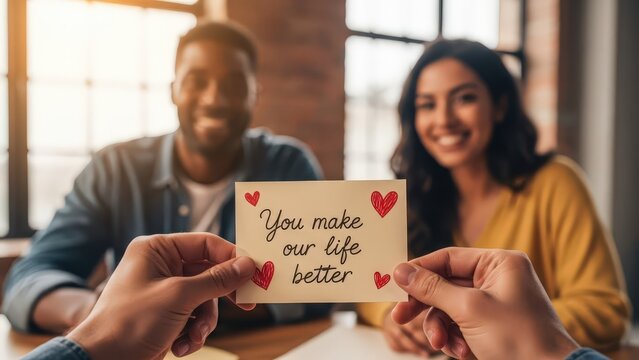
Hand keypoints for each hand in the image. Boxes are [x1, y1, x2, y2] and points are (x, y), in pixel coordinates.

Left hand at [67, 233, 254, 359]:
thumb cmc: (130, 322)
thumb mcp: (179, 297)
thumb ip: (217, 280)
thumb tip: (247, 265)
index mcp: (157, 249)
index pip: (205, 243)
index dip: (231, 257)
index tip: (253, 272)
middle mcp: (160, 265)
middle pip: (208, 272)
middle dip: (221, 294)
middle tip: (245, 303)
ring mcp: (163, 291)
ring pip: (204, 298)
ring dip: (204, 321)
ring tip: (195, 336)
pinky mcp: (166, 314)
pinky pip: (194, 316)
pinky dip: (193, 332)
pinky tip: (181, 346)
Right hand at [392, 247, 578, 359]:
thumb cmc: (520, 339)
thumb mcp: (469, 310)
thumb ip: (432, 288)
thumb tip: (401, 271)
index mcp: (500, 263)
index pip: (449, 257)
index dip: (420, 270)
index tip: (395, 282)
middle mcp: (498, 278)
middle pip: (446, 284)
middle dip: (427, 306)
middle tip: (402, 316)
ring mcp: (496, 303)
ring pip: (451, 308)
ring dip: (441, 327)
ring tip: (441, 345)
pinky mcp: (493, 325)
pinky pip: (462, 324)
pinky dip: (455, 338)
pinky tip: (460, 352)